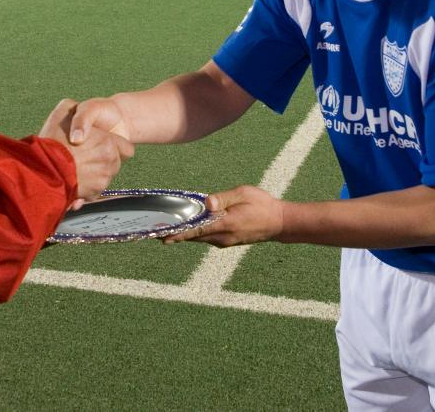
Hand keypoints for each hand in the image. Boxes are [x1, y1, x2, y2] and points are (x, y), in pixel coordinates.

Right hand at [40, 99, 133, 200]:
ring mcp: (102, 181)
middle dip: (103, 160)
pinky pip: (94, 191)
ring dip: (94, 174)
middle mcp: (109, 163)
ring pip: (104, 177)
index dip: (114, 146)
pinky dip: (86, 188)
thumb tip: (76, 109)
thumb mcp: (62, 113)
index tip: (100, 145)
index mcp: (108, 143)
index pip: (127, 148)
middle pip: (115, 163)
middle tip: (84, 156)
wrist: (41, 171)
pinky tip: (73, 179)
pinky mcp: (92, 194)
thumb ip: (75, 109)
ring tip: (76, 168)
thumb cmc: (52, 142)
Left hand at [164, 185, 283, 246]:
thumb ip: (224, 198)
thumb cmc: (262, 204)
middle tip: (155, 231)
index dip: (179, 233)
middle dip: (175, 234)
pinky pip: (207, 237)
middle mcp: (223, 236)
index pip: (197, 230)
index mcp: (226, 224)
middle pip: (194, 236)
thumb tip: (207, 203)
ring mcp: (225, 241)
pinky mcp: (227, 240)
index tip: (163, 236)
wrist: (279, 222)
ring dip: (184, 234)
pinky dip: (195, 233)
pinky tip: (187, 226)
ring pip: (199, 238)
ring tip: (165, 229)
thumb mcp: (243, 193)